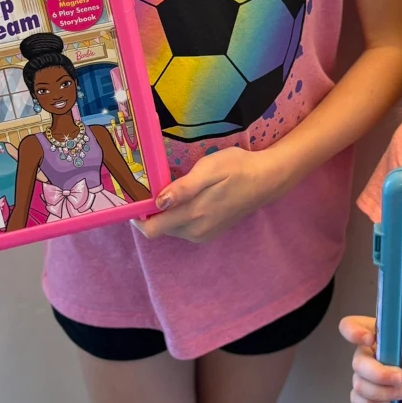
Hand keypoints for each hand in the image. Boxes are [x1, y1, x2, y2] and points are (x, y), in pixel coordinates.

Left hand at [133, 146, 284, 242]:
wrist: (267, 180)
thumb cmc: (237, 168)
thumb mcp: (209, 169)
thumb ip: (183, 188)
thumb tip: (159, 202)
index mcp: (193, 215)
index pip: (151, 229)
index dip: (137, 216)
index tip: (134, 196)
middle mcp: (195, 231)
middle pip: (158, 229)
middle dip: (150, 212)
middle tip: (150, 186)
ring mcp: (203, 234)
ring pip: (170, 228)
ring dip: (164, 213)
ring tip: (169, 188)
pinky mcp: (209, 232)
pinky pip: (183, 228)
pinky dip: (177, 215)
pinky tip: (185, 197)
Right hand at [339, 315, 401, 402]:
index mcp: (376, 332)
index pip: (350, 326)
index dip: (353, 332)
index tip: (371, 340)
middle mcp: (366, 352)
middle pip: (357, 363)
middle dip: (379, 374)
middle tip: (401, 377)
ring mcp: (364, 374)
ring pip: (359, 384)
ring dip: (381, 392)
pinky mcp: (368, 394)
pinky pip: (357, 400)